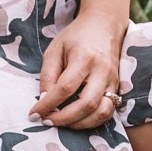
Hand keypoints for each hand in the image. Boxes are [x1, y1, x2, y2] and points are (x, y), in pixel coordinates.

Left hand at [32, 9, 125, 128]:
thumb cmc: (76, 37)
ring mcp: (113, 81)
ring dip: (80, 124)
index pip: (65, 88)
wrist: (104, 25)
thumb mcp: (55, 49)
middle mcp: (102, 71)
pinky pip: (108, 112)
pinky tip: (76, 120)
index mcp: (84, 58)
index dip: (48, 104)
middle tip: (47, 121)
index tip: (34, 114)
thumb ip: (48, 75)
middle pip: (86, 104)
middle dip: (64, 118)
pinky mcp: (117, 88)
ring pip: (101, 113)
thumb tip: (43, 99)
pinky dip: (92, 122)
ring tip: (61, 123)